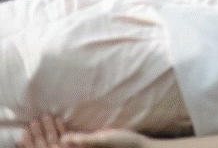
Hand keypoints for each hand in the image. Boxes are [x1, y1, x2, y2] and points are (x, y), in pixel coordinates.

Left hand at [21, 117, 148, 147]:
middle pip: (53, 146)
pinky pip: (68, 142)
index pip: (54, 147)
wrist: (136, 146)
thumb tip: (63, 139)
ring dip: (48, 134)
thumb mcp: (103, 139)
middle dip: (40, 136)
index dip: (39, 140)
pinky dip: (60, 134)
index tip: (31, 125)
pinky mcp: (87, 147)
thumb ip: (83, 140)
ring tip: (40, 122)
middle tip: (31, 122)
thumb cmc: (122, 143)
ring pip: (59, 145)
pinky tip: (60, 125)